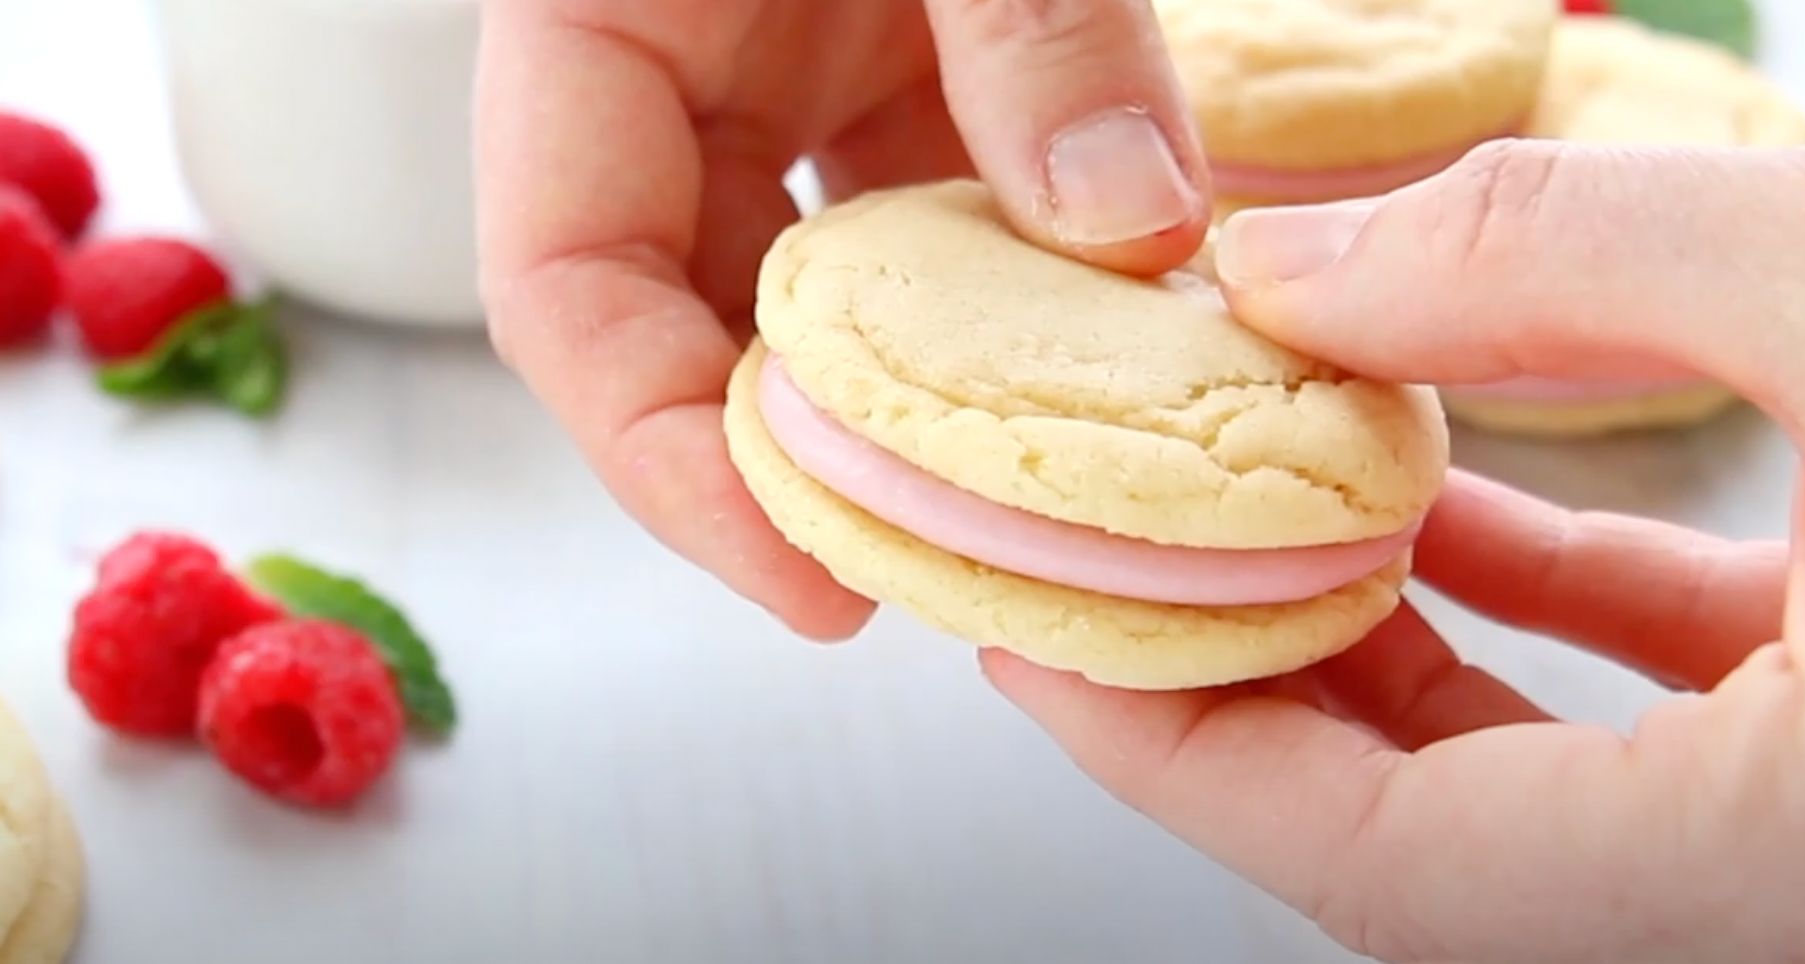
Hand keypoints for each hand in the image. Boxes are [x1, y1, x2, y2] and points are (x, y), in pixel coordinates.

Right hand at [474, 0, 1210, 637]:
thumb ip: (1033, 26)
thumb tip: (1134, 228)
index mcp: (592, 16)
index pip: (561, 287)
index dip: (661, 458)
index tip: (806, 582)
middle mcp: (675, 71)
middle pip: (686, 323)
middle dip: (802, 464)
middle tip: (940, 576)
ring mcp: (784, 69)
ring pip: (821, 288)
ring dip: (921, 394)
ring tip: (1033, 495)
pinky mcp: (891, 57)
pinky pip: (926, 208)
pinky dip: (1004, 292)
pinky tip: (1096, 353)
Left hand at [986, 141, 1804, 962]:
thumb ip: (1560, 261)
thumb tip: (1303, 271)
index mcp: (1795, 852)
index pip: (1385, 866)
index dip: (1177, 758)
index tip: (1042, 646)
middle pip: (1430, 835)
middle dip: (1254, 695)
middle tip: (1119, 576)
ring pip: (1541, 775)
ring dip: (1388, 643)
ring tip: (1262, 520)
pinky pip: (1660, 698)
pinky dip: (1540, 602)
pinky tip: (1463, 500)